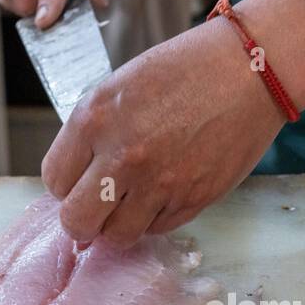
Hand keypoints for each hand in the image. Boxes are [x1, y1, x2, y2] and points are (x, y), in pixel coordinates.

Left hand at [43, 0, 304, 244]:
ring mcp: (159, 183)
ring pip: (118, 236)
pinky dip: (156, 218)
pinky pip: (158, 228)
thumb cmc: (187, 69)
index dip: (66, 184)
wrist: (249, 72)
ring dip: (121, 223)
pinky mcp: (192, 200)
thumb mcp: (122, 85)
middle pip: (78, 221)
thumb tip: (78, 177)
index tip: (81, 179)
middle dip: (84, 218)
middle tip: (97, 207)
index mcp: (96, 118)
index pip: (55, 180)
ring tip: (134, 200)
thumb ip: (93, 131)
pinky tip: (166, 190)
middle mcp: (123, 155)